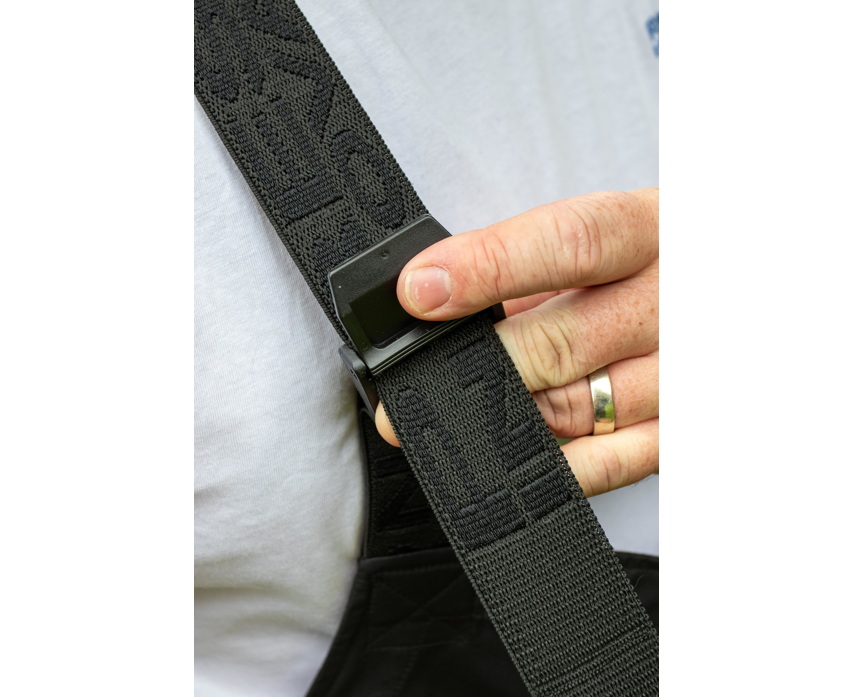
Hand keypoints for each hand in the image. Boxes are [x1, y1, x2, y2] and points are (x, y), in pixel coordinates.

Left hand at [375, 189, 658, 497]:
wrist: (695, 290)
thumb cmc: (630, 270)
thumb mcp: (592, 246)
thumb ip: (527, 267)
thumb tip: (431, 299)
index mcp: (645, 233)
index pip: (571, 243)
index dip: (488, 267)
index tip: (421, 290)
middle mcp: (667, 303)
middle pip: (562, 341)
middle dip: (482, 363)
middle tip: (415, 382)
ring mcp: (675, 373)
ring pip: (578, 406)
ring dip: (511, 412)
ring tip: (470, 409)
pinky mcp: (674, 432)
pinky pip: (608, 463)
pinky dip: (552, 464)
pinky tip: (513, 453)